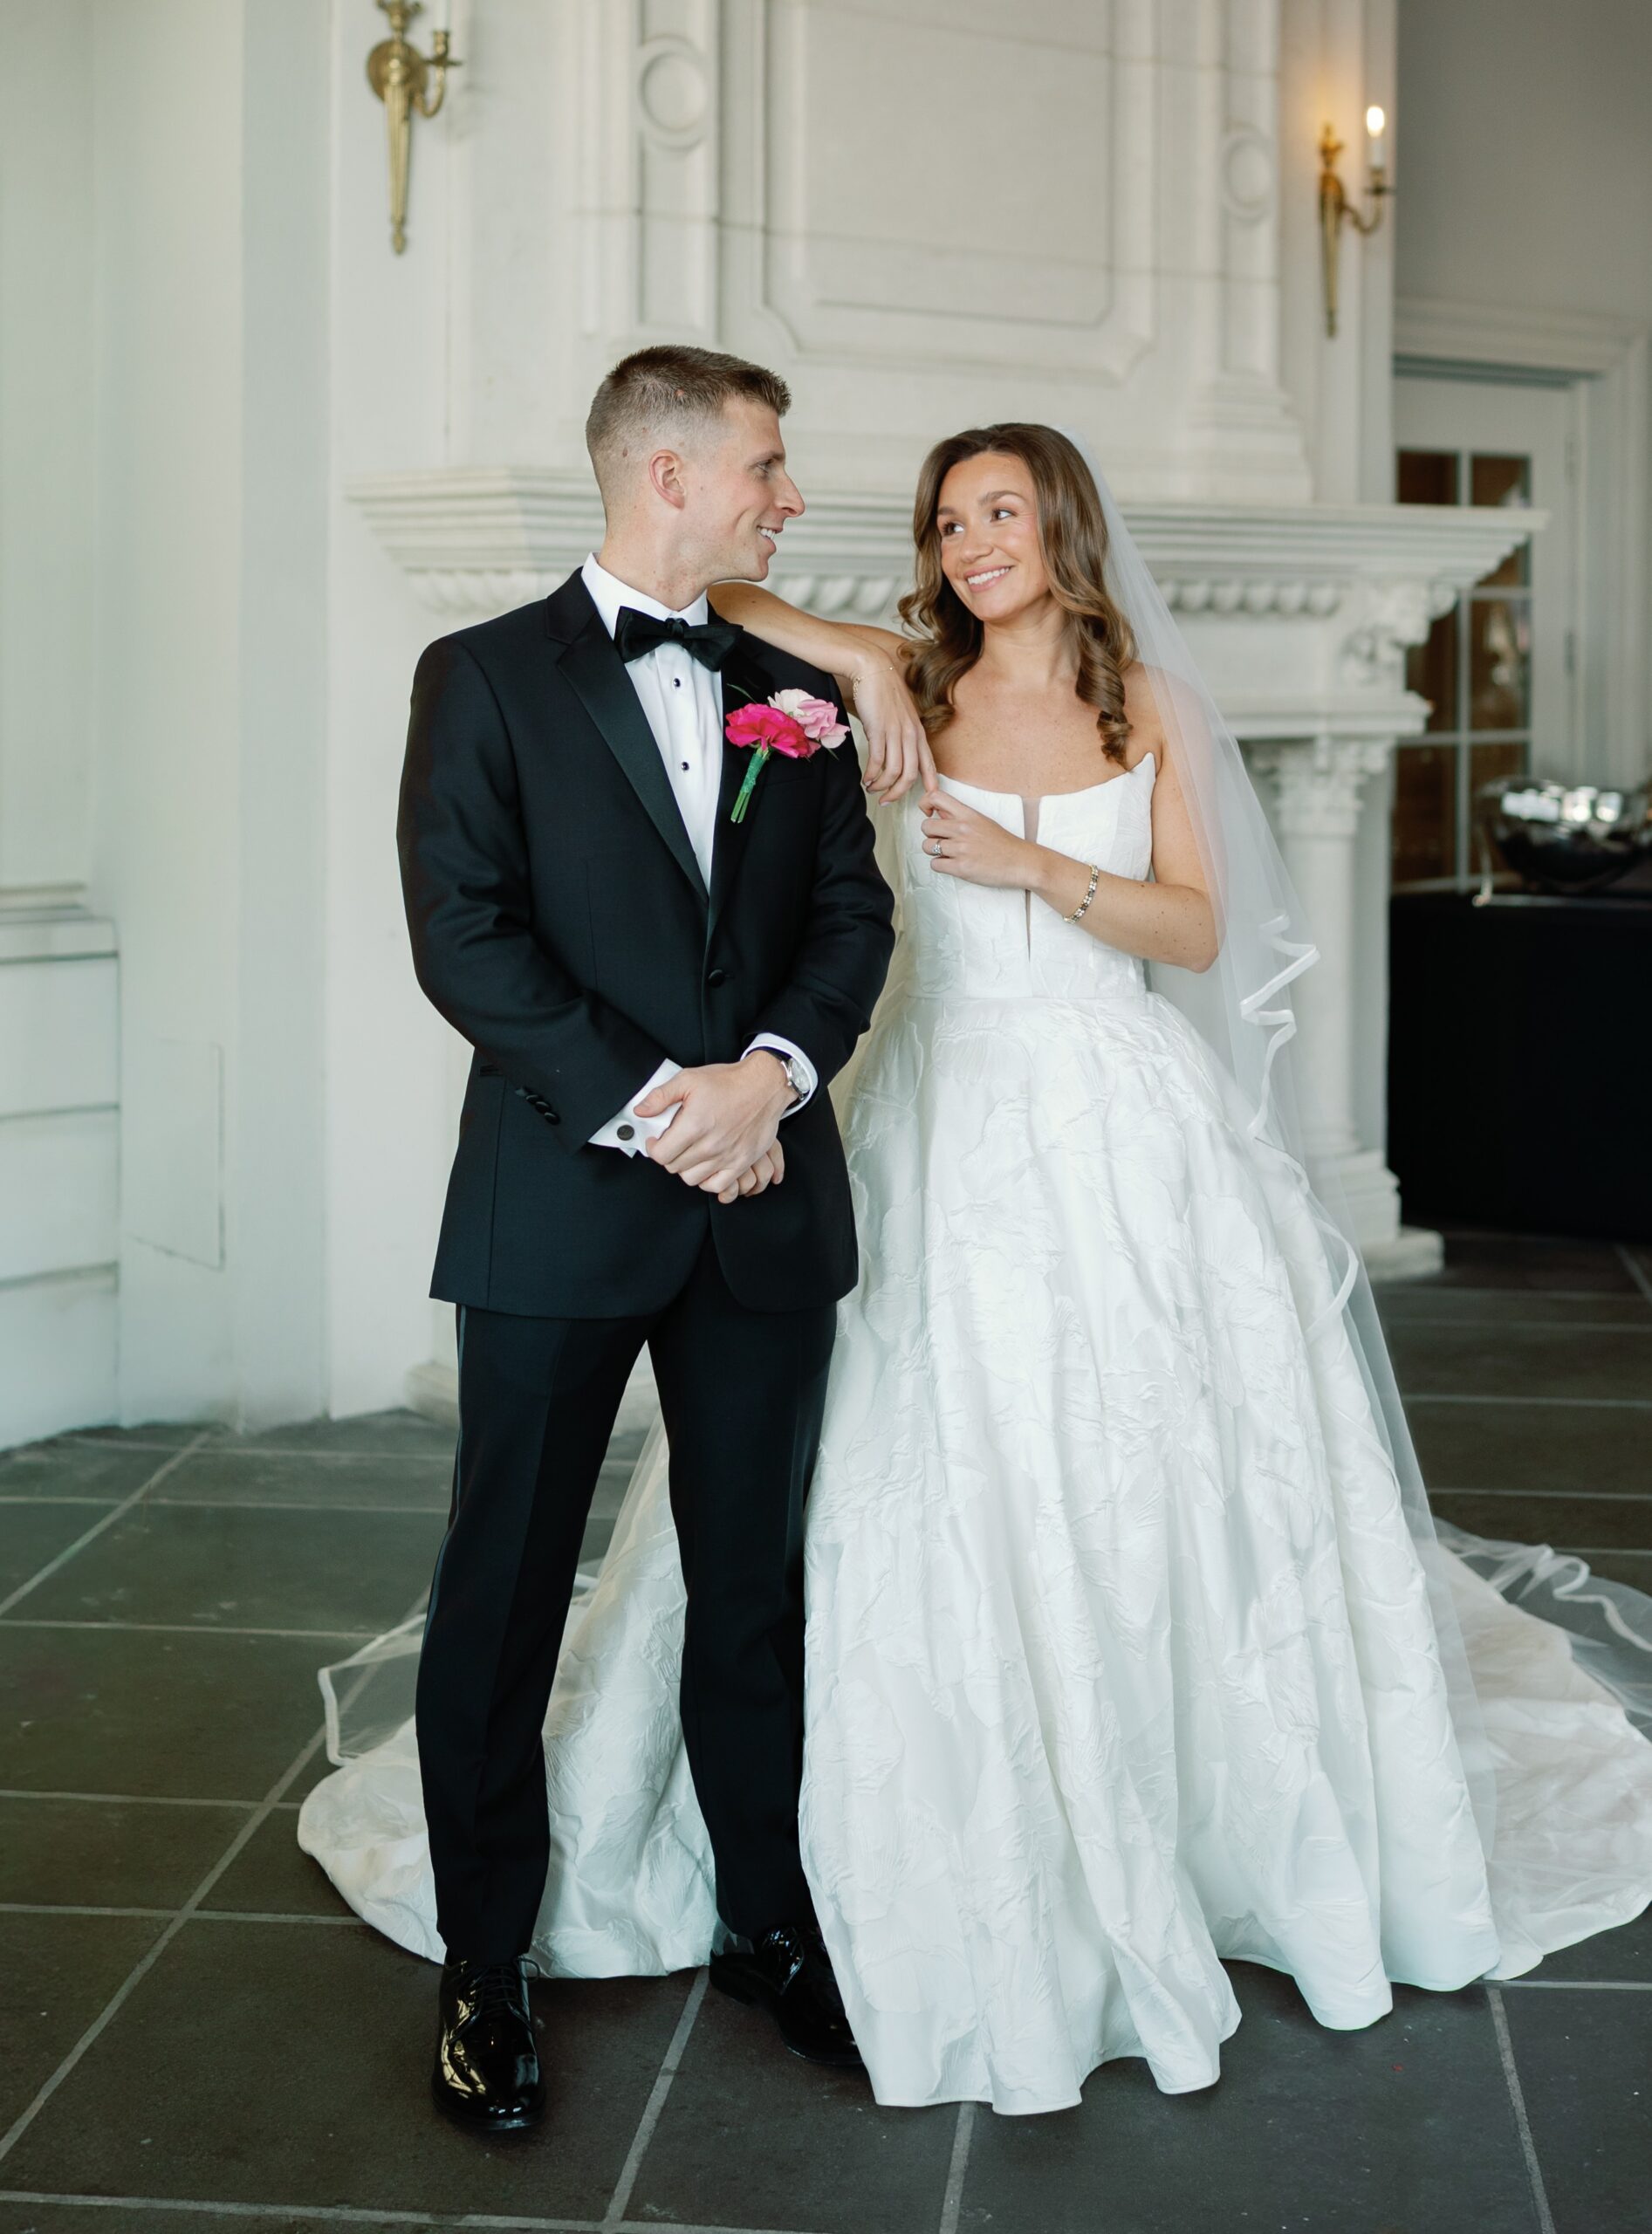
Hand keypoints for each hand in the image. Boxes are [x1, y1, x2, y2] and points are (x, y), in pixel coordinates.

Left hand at [638, 1054, 791, 1195]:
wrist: (764, 1086)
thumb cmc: (728, 1082)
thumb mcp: (689, 1079)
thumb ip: (661, 1096)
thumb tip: (641, 1111)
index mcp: (694, 1125)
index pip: (661, 1155)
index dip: (653, 1148)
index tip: (657, 1141)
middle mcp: (710, 1145)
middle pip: (675, 1167)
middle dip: (669, 1156)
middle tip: (674, 1144)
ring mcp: (727, 1156)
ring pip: (693, 1178)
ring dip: (687, 1168)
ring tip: (689, 1153)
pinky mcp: (742, 1162)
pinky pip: (718, 1185)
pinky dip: (708, 1179)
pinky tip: (705, 1166)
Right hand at [854, 651, 935, 805]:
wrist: (872, 669)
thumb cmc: (884, 693)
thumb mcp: (901, 716)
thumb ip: (903, 735)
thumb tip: (898, 756)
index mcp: (918, 732)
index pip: (928, 765)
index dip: (929, 786)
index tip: (927, 802)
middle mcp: (910, 734)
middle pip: (909, 775)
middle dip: (898, 793)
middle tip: (886, 801)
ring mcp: (895, 732)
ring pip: (894, 771)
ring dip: (882, 786)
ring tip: (872, 789)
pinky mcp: (878, 729)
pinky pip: (877, 761)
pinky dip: (871, 774)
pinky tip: (865, 778)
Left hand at [920, 790, 1036, 888]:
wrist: (1021, 863)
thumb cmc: (1004, 844)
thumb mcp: (982, 822)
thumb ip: (959, 817)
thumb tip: (938, 814)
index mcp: (968, 814)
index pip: (936, 797)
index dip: (925, 804)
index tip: (929, 813)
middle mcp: (962, 829)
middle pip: (926, 826)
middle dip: (930, 834)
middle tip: (941, 840)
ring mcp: (961, 849)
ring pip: (927, 847)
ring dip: (934, 852)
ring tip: (948, 854)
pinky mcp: (961, 868)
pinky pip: (935, 865)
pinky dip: (940, 866)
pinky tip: (952, 864)